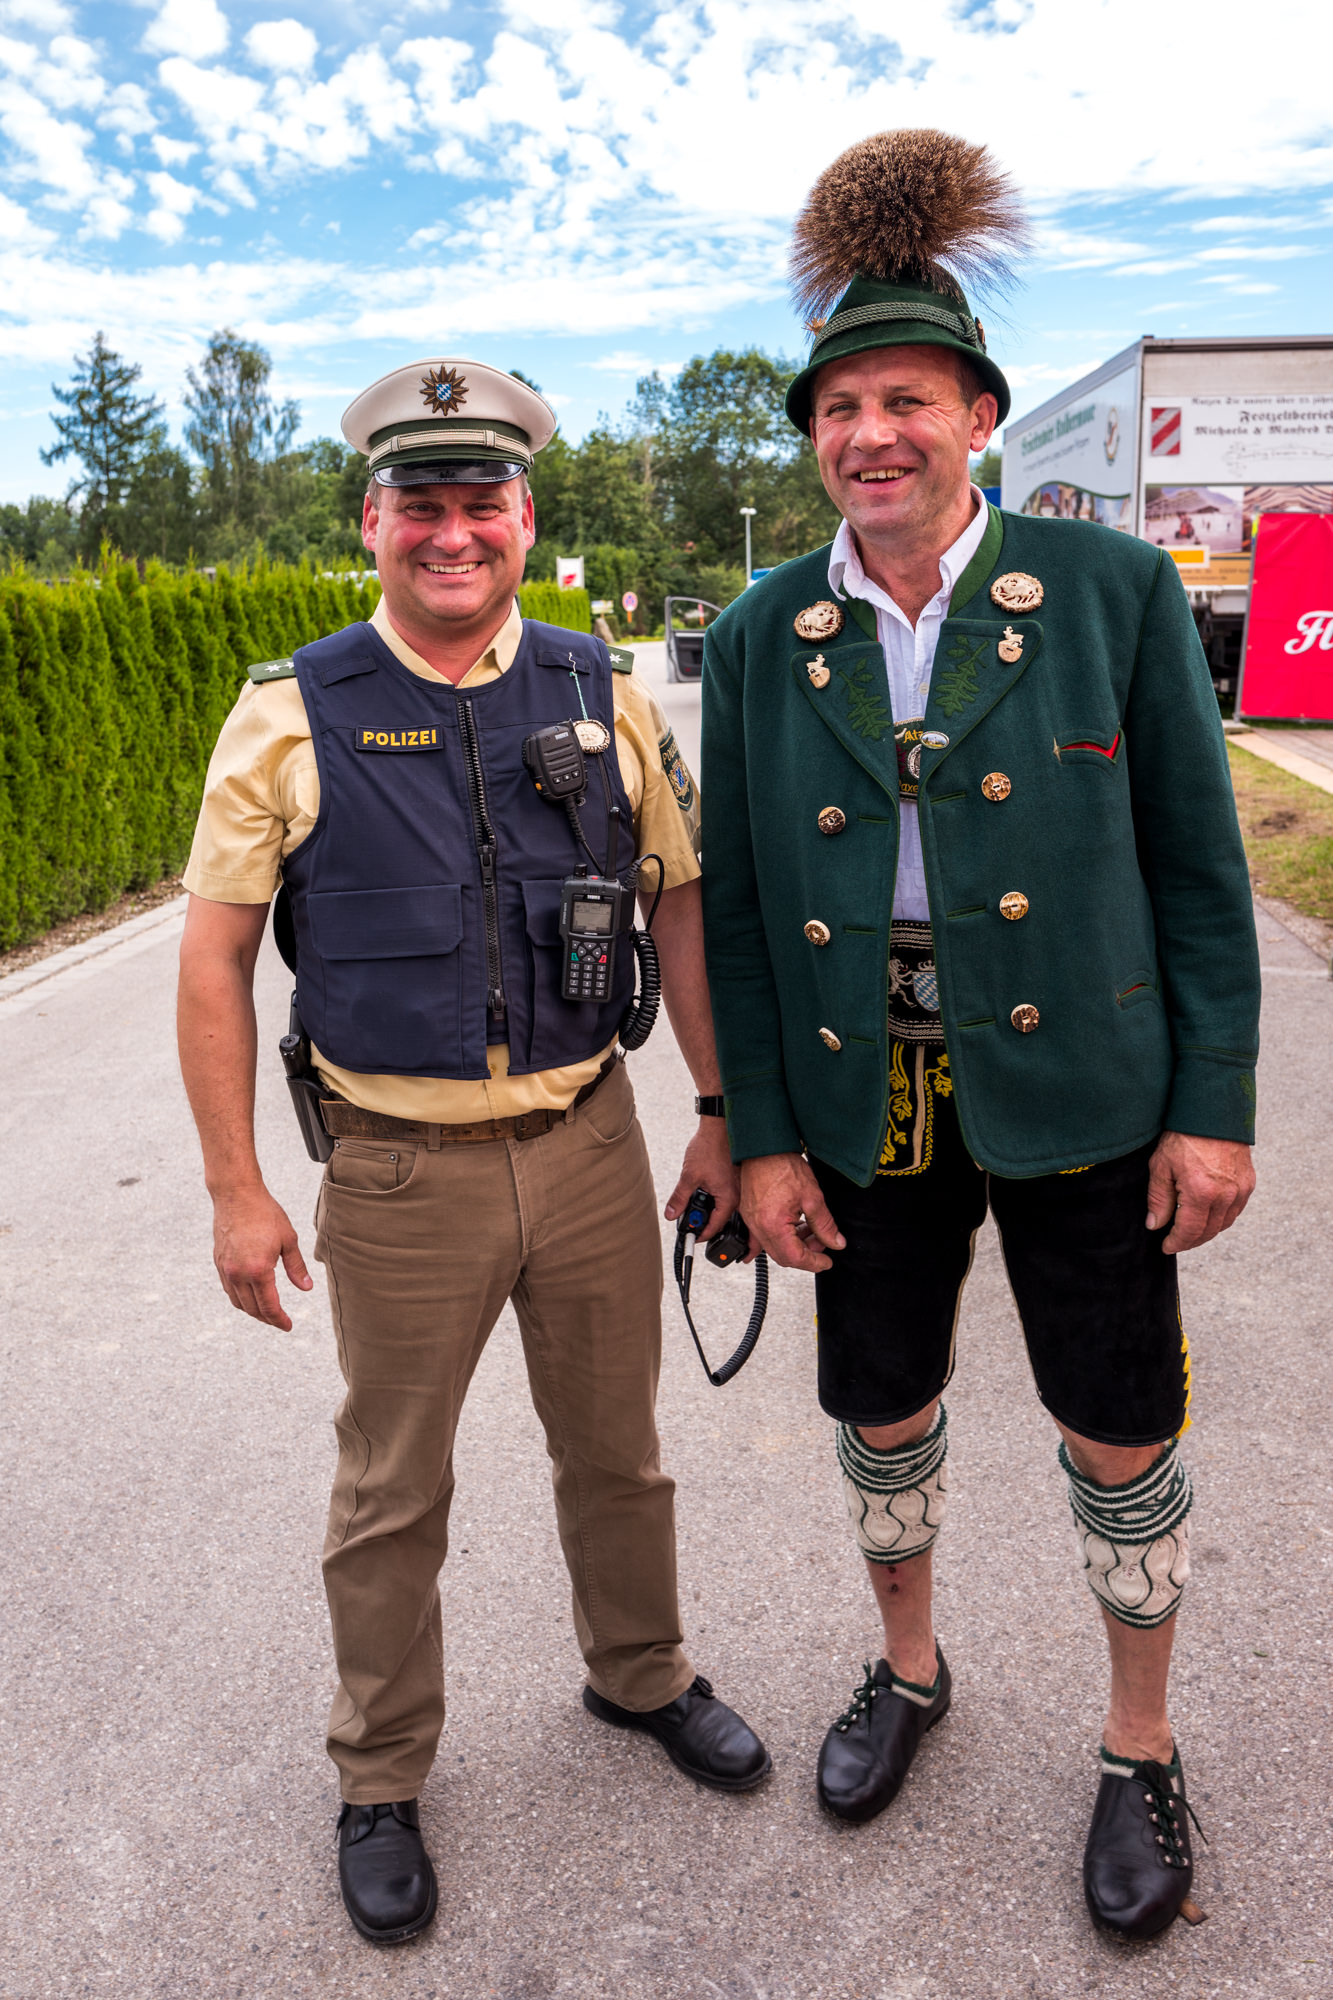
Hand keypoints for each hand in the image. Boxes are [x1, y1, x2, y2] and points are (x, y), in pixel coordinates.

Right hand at [211, 1184, 313, 1329]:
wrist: (236, 1195)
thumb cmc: (265, 1213)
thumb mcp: (289, 1239)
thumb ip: (297, 1267)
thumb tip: (306, 1288)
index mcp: (258, 1270)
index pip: (269, 1306)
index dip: (279, 1320)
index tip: (288, 1326)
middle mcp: (238, 1274)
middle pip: (252, 1309)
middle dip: (267, 1319)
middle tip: (280, 1321)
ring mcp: (226, 1269)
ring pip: (238, 1302)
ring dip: (253, 1311)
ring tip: (267, 1312)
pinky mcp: (219, 1262)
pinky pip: (229, 1290)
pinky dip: (240, 1299)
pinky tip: (251, 1296)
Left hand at [665, 1119, 740, 1241]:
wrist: (719, 1127)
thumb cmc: (709, 1147)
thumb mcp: (689, 1176)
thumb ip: (679, 1198)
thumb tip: (671, 1214)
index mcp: (729, 1198)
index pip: (716, 1226)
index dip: (701, 1234)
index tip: (692, 1236)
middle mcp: (739, 1196)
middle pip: (724, 1221)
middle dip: (709, 1225)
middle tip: (694, 1224)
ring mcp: (740, 1188)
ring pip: (728, 1210)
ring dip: (713, 1212)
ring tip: (698, 1209)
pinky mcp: (738, 1180)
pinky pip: (730, 1198)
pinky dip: (718, 1201)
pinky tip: (707, 1195)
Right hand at [740, 1152, 845, 1272]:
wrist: (764, 1148)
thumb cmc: (784, 1166)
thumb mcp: (813, 1197)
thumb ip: (825, 1225)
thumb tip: (836, 1242)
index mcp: (772, 1225)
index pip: (795, 1258)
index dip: (814, 1263)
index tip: (827, 1262)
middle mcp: (758, 1227)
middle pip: (783, 1257)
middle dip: (805, 1254)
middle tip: (822, 1243)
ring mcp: (751, 1221)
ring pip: (775, 1246)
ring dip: (795, 1244)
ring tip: (812, 1230)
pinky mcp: (750, 1214)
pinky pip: (766, 1235)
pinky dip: (783, 1235)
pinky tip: (796, 1224)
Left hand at [1145, 1131, 1254, 1253]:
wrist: (1212, 1112)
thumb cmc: (1183, 1136)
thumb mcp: (1161, 1166)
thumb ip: (1158, 1199)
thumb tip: (1155, 1224)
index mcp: (1201, 1193)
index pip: (1190, 1232)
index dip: (1176, 1243)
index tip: (1166, 1246)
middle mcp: (1225, 1195)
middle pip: (1208, 1232)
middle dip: (1190, 1241)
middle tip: (1176, 1241)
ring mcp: (1240, 1190)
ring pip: (1224, 1224)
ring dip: (1207, 1231)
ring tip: (1190, 1230)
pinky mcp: (1248, 1182)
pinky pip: (1236, 1210)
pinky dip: (1221, 1218)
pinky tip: (1208, 1214)